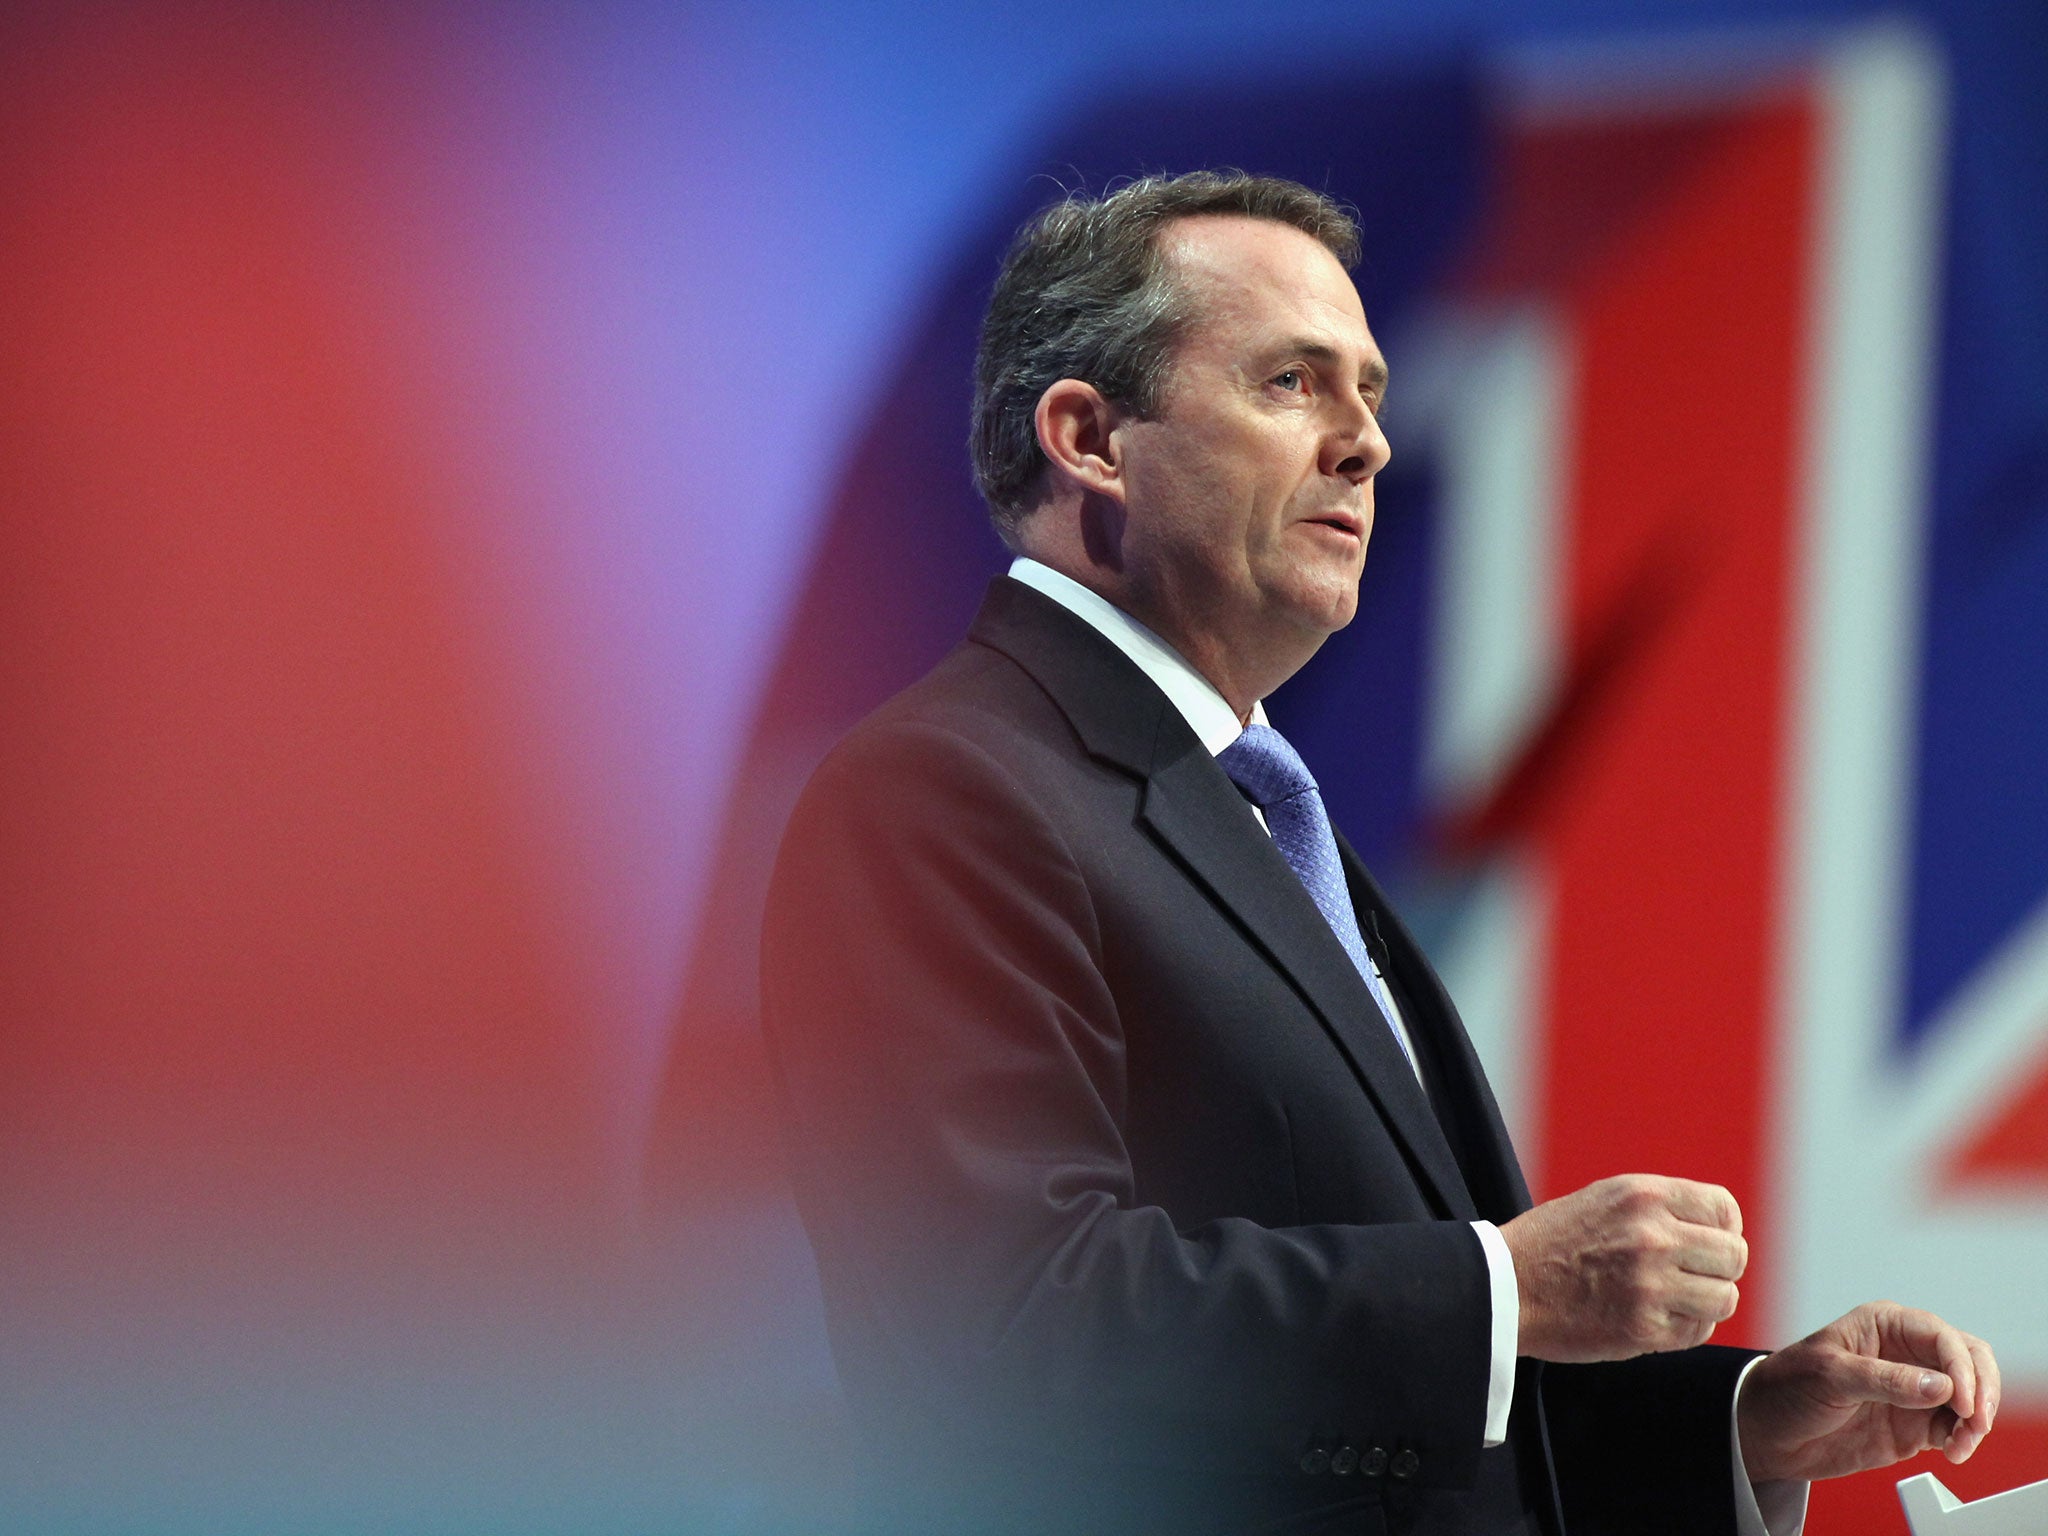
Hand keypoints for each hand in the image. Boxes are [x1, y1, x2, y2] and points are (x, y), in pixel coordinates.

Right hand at [1500, 1174, 1746, 1361]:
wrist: (1505, 1285)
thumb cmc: (1553, 1241)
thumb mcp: (1605, 1199)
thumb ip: (1661, 1207)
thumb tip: (1719, 1226)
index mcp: (1643, 1196)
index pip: (1725, 1210)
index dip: (1722, 1229)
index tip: (1704, 1243)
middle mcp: (1653, 1236)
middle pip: (1733, 1255)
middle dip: (1718, 1268)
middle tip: (1689, 1276)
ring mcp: (1651, 1285)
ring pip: (1725, 1297)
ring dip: (1705, 1302)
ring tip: (1673, 1300)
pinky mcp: (1644, 1329)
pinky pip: (1698, 1332)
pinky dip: (1685, 1329)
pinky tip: (1655, 1319)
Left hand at [1737, 1301, 1999, 1483]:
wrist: (1767, 1432)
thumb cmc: (1786, 1387)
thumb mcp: (1829, 1376)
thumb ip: (1884, 1380)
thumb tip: (1941, 1385)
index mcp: (1884, 1324)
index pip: (1942, 1336)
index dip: (1961, 1367)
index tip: (1963, 1401)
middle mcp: (1906, 1353)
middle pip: (1968, 1361)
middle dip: (1982, 1390)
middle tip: (1975, 1422)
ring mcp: (1913, 1389)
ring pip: (1969, 1396)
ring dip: (1976, 1420)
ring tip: (1960, 1444)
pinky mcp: (1915, 1423)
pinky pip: (1955, 1427)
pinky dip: (1963, 1439)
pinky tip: (1952, 1451)